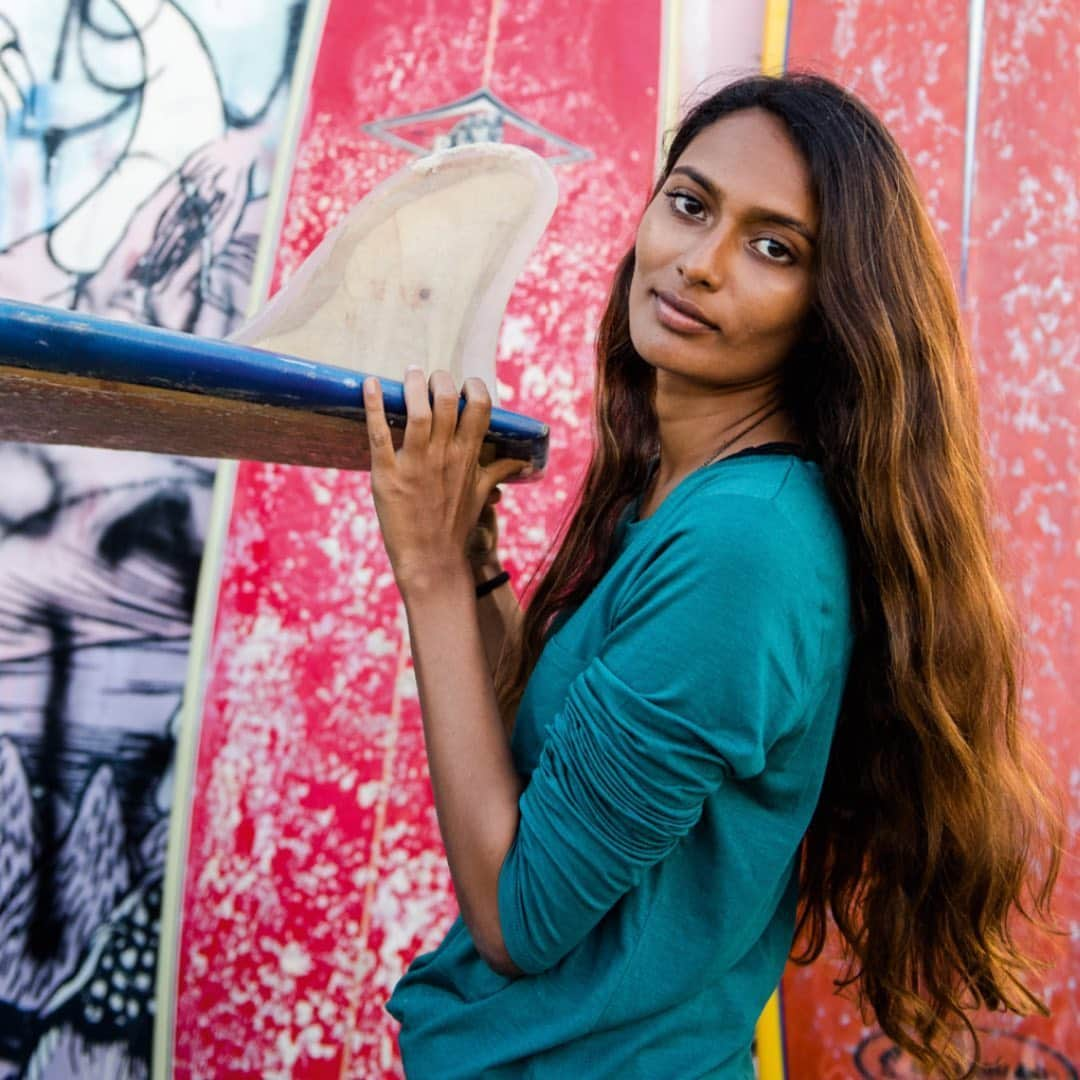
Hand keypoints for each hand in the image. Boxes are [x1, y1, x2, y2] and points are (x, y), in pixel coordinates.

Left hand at [364, 367, 528, 590]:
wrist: (431, 560)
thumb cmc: (456, 526)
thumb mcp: (481, 494)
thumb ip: (499, 470)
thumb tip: (525, 462)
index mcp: (468, 456)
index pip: (479, 406)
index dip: (472, 387)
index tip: (464, 386)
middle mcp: (445, 455)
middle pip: (446, 401)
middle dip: (440, 380)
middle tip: (430, 378)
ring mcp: (416, 464)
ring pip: (418, 411)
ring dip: (413, 386)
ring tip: (409, 373)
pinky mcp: (388, 475)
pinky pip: (379, 434)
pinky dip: (374, 406)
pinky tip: (369, 383)